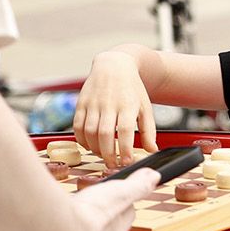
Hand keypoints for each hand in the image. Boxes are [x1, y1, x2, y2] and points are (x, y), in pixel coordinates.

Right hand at [22, 170, 158, 230]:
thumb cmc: (87, 215)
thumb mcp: (119, 193)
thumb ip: (137, 186)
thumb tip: (153, 177)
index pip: (125, 217)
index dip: (121, 203)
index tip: (115, 196)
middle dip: (98, 219)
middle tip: (90, 206)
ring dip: (75, 228)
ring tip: (68, 215)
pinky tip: (49, 226)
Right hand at [73, 51, 157, 168]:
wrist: (114, 65)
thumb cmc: (132, 89)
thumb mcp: (145, 107)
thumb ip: (149, 130)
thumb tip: (152, 150)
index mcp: (127, 104)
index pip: (125, 130)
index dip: (125, 148)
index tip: (127, 161)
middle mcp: (109, 104)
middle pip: (105, 134)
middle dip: (108, 154)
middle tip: (113, 165)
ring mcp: (93, 103)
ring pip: (90, 132)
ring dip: (95, 149)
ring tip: (104, 155)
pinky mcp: (81, 103)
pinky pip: (77, 126)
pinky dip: (82, 140)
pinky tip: (90, 145)